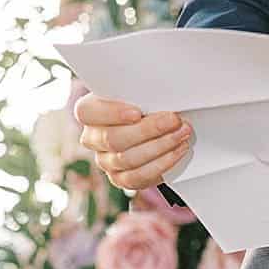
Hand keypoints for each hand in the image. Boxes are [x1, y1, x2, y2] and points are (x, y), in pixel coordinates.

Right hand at [74, 93, 194, 191]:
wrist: (150, 124)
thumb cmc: (142, 101)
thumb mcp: (138, 91)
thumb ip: (141, 92)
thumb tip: (162, 91)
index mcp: (89, 111)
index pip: (87, 112)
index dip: (111, 113)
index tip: (137, 112)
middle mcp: (92, 138)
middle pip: (113, 139)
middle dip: (149, 130)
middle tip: (175, 120)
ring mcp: (104, 160)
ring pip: (127, 159)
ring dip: (161, 146)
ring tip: (181, 134)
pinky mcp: (119, 178)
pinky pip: (137, 177)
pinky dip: (161, 164)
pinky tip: (177, 151)